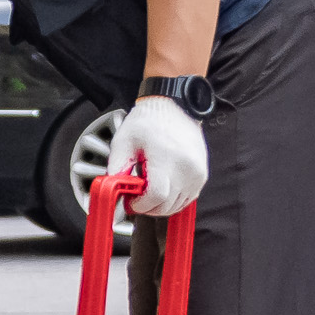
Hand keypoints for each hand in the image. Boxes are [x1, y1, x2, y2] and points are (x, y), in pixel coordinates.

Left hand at [109, 94, 207, 215]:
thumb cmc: (148, 122)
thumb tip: (113, 192)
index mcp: (166, 158)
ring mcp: (197, 173)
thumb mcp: (123, 141)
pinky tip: (162, 189)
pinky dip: (173, 200)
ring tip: (148, 191)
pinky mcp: (202, 175)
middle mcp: (186, 168)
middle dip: (148, 207)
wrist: (174, 107)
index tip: (130, 203)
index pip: (156, 197)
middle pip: (166, 205)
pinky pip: (187, 199)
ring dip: (160, 205)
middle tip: (136, 198)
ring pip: (177, 205)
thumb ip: (117, 169)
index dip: (140, 205)